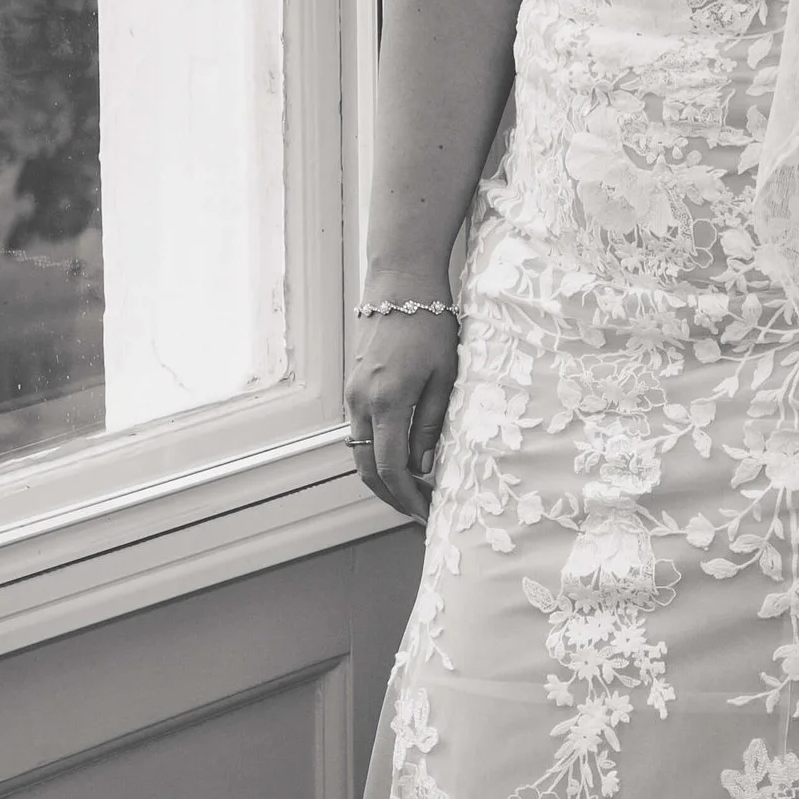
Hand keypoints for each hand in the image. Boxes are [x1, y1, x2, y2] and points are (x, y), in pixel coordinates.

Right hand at [348, 310, 459, 518]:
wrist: (400, 284)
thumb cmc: (430, 324)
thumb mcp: (445, 376)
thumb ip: (432, 423)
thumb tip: (424, 464)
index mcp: (387, 401)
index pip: (391, 468)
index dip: (407, 497)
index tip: (427, 513)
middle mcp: (362, 402)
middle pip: (367, 469)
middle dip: (392, 496)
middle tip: (421, 510)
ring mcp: (353, 394)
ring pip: (361, 453)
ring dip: (384, 477)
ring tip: (416, 488)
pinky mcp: (354, 387)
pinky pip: (361, 432)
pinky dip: (377, 453)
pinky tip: (402, 457)